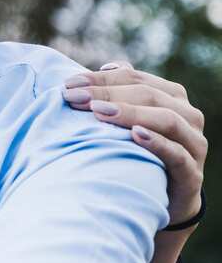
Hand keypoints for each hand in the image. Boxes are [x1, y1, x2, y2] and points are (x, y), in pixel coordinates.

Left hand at [63, 62, 205, 224]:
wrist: (161, 196)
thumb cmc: (139, 150)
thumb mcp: (129, 119)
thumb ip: (121, 92)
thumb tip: (107, 66)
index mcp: (171, 96)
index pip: (134, 77)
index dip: (101, 79)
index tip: (69, 84)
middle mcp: (187, 115)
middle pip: (148, 95)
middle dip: (108, 94)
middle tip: (74, 98)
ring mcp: (193, 143)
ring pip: (168, 120)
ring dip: (131, 113)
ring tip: (99, 112)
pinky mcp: (192, 173)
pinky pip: (178, 154)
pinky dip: (157, 143)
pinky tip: (134, 135)